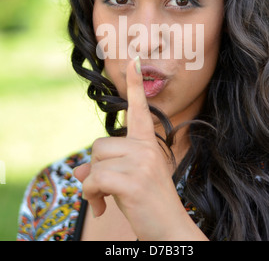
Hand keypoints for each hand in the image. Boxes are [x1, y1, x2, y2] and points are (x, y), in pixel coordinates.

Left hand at [74, 57, 206, 240]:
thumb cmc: (147, 203)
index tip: (133, 59)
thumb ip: (102, 169)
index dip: (135, 85)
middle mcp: (147, 146)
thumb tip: (77, 171)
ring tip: (106, 200)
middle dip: (96, 169)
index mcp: (148, 143)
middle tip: (105, 190)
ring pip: (95, 161)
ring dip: (93, 185)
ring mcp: (142, 161)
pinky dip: (90, 195)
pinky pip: (94, 179)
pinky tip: (102, 207)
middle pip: (99, 144)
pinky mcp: (133, 180)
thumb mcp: (124, 180)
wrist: (169, 230)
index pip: (139, 109)